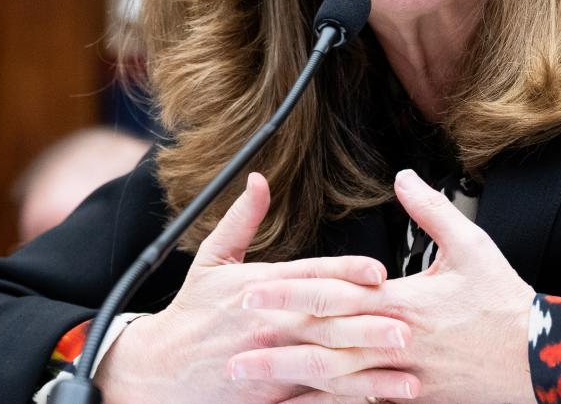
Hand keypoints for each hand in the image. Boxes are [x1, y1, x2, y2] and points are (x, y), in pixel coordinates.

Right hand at [94, 172, 417, 402]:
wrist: (153, 373)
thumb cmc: (190, 314)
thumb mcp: (211, 261)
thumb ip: (241, 220)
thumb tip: (259, 178)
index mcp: (258, 289)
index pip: (308, 278)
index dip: (345, 273)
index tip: (380, 272)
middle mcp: (267, 325)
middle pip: (324, 323)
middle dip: (366, 325)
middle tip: (407, 326)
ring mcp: (267, 364)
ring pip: (325, 365)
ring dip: (366, 369)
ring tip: (405, 371)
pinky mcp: (266, 397)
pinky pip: (311, 399)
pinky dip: (344, 399)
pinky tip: (376, 397)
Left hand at [241, 170, 535, 403]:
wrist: (537, 358)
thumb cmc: (503, 304)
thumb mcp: (471, 246)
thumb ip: (431, 211)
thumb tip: (403, 178)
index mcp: (403, 302)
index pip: (335, 297)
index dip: (289, 295)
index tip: (252, 292)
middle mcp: (395, 341)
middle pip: (323, 344)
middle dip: (275, 345)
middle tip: (232, 345)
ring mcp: (401, 376)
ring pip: (334, 380)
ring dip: (289, 380)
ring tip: (251, 381)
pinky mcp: (412, 397)